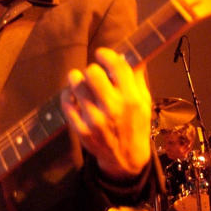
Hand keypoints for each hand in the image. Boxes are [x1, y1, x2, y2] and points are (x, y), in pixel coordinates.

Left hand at [60, 48, 151, 179]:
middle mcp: (113, 109)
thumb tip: (128, 52)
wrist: (126, 157)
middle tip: (93, 75)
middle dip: (92, 70)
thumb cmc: (136, 124)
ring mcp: (95, 120)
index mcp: (132, 99)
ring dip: (77, 79)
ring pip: (76, 85)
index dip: (106, 55)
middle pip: (92, 73)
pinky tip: (74, 95)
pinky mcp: (80, 129)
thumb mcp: (144, 101)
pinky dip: (68, 95)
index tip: (101, 54)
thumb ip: (136, 77)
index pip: (117, 66)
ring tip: (80, 81)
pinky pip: (66, 102)